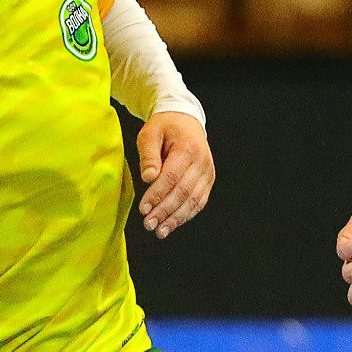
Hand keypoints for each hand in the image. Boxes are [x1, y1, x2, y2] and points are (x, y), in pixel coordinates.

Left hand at [135, 112, 213, 237]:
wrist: (185, 120)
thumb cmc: (164, 127)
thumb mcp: (149, 133)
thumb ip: (148, 155)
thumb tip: (148, 178)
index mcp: (187, 147)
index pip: (172, 177)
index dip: (157, 195)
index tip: (143, 208)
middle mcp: (202, 161)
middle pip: (183, 192)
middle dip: (165, 211)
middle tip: (149, 224)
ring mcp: (208, 172)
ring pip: (193, 201)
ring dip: (176, 218)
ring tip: (160, 231)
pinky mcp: (208, 180)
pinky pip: (199, 202)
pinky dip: (185, 215)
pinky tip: (172, 224)